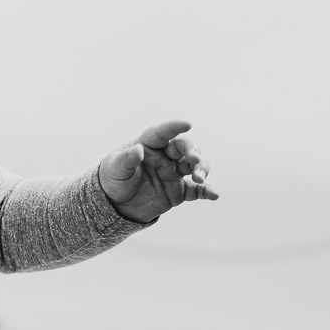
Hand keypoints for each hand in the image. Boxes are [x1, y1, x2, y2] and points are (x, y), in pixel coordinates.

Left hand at [98, 120, 217, 223]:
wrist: (116, 205)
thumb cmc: (114, 179)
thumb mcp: (116, 169)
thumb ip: (126, 159)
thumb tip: (138, 150)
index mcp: (149, 145)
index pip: (163, 133)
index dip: (174, 127)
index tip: (187, 123)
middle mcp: (165, 156)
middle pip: (184, 147)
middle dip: (193, 151)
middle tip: (195, 160)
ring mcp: (174, 173)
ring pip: (194, 165)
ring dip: (202, 169)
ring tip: (200, 178)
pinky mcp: (179, 191)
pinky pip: (197, 190)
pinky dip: (207, 191)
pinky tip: (215, 194)